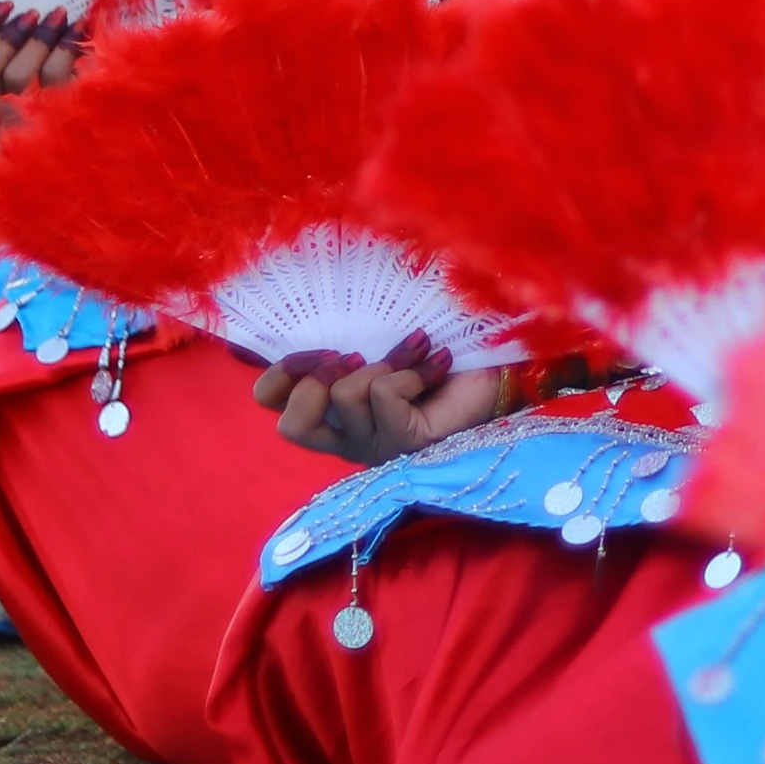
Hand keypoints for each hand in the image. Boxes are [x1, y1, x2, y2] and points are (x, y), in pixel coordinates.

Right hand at [0, 4, 81, 96]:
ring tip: (59, 14)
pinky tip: (78, 25)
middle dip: (6, 42)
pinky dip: (66, 50)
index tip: (7, 3)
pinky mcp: (56, 94)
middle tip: (33, 14)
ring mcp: (23, 91)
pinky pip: (55, 80)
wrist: (91, 20)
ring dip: (38, 44)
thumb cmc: (44, 4)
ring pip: (18, 79)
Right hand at [255, 330, 511, 464]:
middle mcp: (345, 435)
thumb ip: (330, 334)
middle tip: (355, 356)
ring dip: (383, 362)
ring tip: (414, 352)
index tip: (322, 345)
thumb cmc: (430, 349)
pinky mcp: (405, 442)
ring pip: (345, 397)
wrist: (494, 366)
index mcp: (329, 408)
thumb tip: (279, 317)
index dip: (281, 372)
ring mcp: (374, 446)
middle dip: (316, 377)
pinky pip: (385, 395)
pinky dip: (410, 370)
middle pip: (290, 426)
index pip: (270, 403)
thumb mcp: (375, 335)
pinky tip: (436, 365)